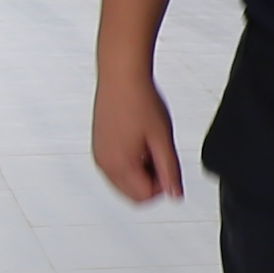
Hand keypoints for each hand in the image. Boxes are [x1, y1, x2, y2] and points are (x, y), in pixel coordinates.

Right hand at [91, 65, 184, 205]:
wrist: (121, 75)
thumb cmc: (140, 100)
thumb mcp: (163, 138)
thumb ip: (170, 170)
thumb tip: (175, 195)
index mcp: (119, 165)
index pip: (144, 197)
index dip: (162, 185)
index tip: (168, 163)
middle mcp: (104, 164)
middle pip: (132, 194)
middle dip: (150, 181)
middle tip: (159, 153)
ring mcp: (99, 155)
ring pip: (124, 182)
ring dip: (141, 171)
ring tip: (148, 143)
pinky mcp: (98, 146)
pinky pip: (116, 168)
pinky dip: (130, 162)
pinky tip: (138, 139)